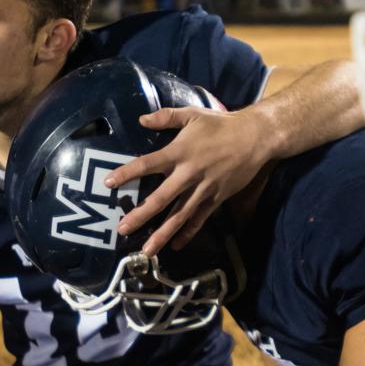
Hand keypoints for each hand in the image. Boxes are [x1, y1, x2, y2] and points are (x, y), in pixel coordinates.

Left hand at [106, 106, 269, 256]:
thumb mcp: (193, 114)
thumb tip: (141, 119)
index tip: (109, 183)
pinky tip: (175, 245)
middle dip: (141, 215)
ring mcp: (203, 189)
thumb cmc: (221, 124)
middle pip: (161, 198)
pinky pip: (199, 219)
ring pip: (180, 216)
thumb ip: (166, 117)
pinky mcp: (216, 198)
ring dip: (163, 233)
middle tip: (123, 229)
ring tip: (147, 251)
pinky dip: (188, 233)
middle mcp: (189, 174)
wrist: (255, 138)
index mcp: (180, 152)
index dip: (127, 173)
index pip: (148, 164)